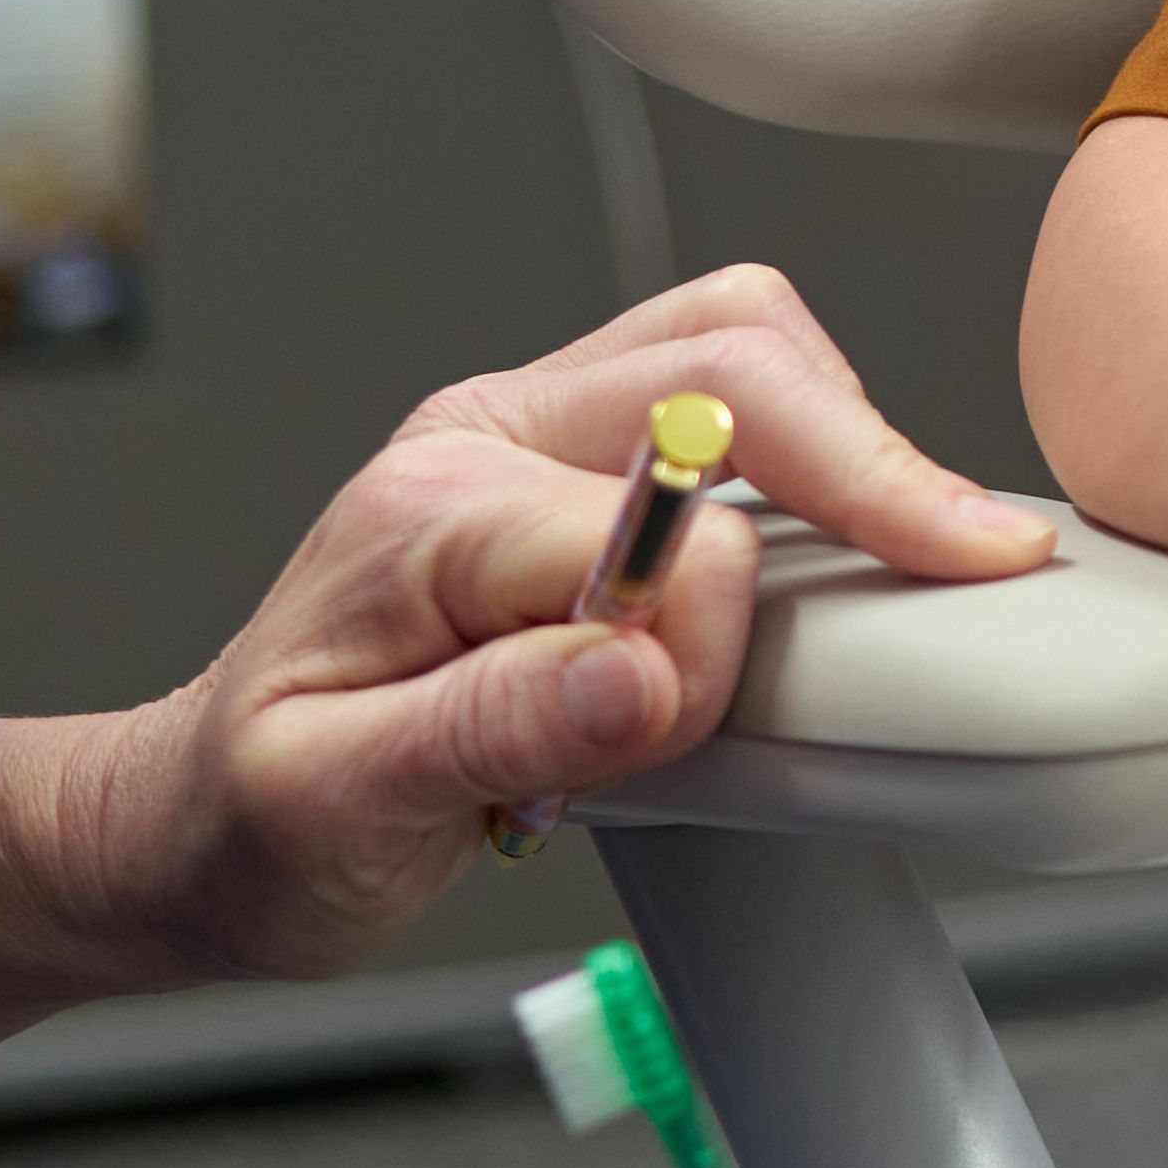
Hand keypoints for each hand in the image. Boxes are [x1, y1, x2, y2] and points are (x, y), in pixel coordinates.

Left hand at [113, 269, 1059, 988]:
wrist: (197, 823)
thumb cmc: (252, 824)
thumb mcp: (336, 811)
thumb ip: (493, 730)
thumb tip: (643, 672)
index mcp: (427, 509)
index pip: (636, 502)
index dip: (720, 603)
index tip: (775, 689)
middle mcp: (492, 438)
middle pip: (726, 354)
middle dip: (863, 460)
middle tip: (970, 561)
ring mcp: (545, 436)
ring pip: (749, 343)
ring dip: (848, 437)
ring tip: (913, 551)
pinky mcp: (595, 463)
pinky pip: (746, 400)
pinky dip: (825, 459)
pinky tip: (846, 555)